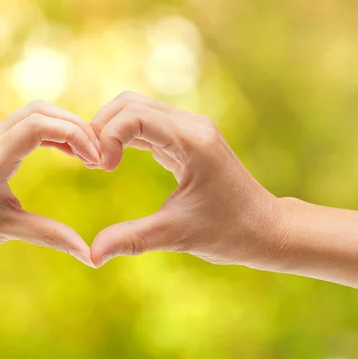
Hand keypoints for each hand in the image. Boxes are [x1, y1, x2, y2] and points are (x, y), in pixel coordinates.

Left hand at [0, 100, 99, 265]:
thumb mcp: (2, 230)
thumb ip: (48, 235)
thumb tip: (87, 254)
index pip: (41, 125)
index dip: (75, 135)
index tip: (95, 161)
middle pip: (41, 110)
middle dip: (76, 127)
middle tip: (98, 156)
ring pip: (34, 112)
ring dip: (64, 126)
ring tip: (86, 155)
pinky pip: (26, 123)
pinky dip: (51, 131)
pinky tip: (65, 153)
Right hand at [89, 92, 284, 267]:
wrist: (266, 229)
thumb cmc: (230, 233)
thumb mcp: (177, 236)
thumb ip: (131, 239)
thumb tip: (91, 255)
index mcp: (192, 142)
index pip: (134, 116)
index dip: (107, 137)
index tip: (101, 168)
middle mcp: (192, 126)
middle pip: (130, 103)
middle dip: (102, 127)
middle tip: (92, 163)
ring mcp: (190, 129)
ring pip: (136, 108)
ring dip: (111, 129)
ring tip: (100, 162)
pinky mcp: (186, 139)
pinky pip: (146, 123)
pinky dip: (123, 136)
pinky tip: (113, 160)